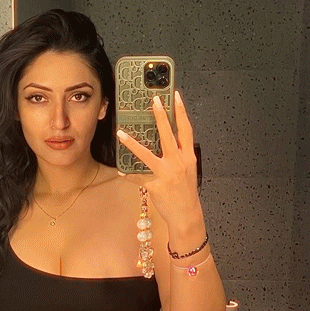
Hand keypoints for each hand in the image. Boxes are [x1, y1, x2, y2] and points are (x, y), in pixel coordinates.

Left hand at [116, 90, 199, 227]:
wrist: (186, 214)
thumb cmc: (186, 192)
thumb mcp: (189, 170)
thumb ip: (180, 155)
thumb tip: (170, 142)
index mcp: (188, 157)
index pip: (186, 129)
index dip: (182, 112)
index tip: (176, 96)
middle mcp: (178, 162)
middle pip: (168, 135)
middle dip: (161, 116)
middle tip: (153, 101)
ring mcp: (166, 174)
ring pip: (146, 154)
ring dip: (132, 143)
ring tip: (120, 133)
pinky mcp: (155, 186)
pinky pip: (138, 177)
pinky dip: (128, 175)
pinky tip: (121, 171)